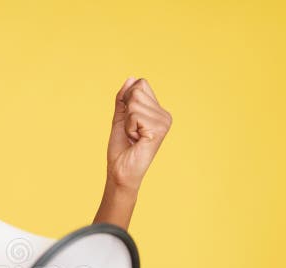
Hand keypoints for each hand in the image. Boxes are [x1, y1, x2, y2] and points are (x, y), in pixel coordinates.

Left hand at [106, 77, 171, 192]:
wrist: (120, 171)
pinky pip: (134, 115)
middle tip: (130, 131)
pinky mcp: (159, 129)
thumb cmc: (121, 149)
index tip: (129, 122)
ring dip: (127, 122)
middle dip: (126, 111)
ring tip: (133, 137)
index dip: (127, 100)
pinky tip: (135, 140)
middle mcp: (165, 115)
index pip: (141, 84)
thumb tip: (132, 78)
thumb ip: (124, 99)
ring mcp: (164, 122)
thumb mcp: (120, 118)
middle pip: (137, 91)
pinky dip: (128, 128)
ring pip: (135, 103)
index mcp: (158, 111)